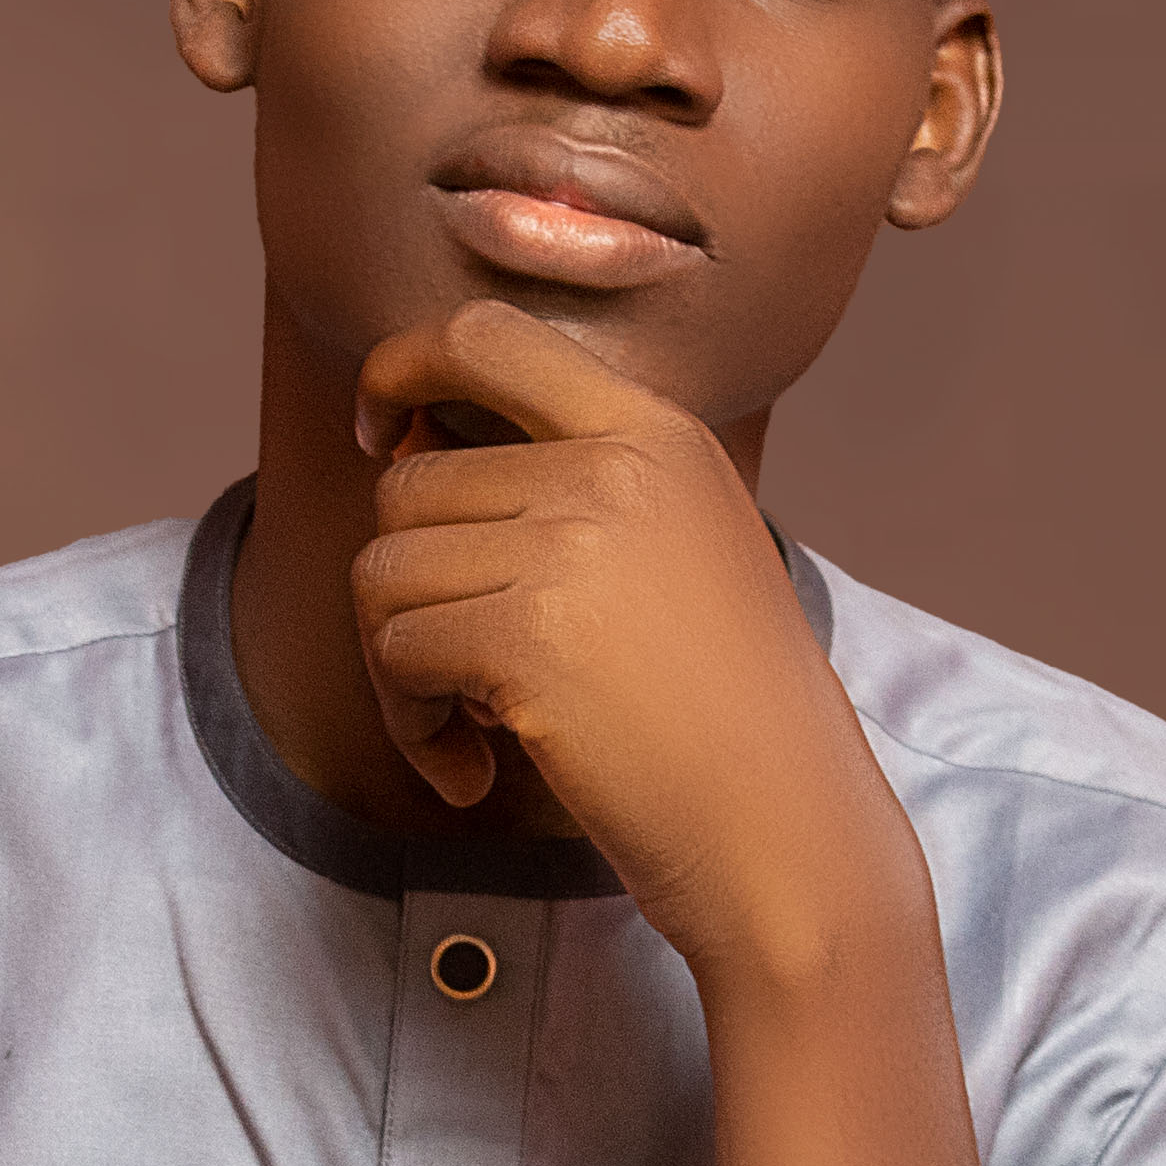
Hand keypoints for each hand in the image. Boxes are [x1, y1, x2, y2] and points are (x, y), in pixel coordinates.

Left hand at [348, 300, 917, 983]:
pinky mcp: (527, 634)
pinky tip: (472, 772)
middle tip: (455, 683)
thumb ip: (562, 489)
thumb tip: (398, 451)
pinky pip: (394, 653)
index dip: (402, 368)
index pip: (488, 335)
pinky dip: (409, 725)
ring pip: (383, 571)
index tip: (380, 436)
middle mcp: (614, 467)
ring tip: (467, 729)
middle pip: (410, 487)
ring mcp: (572, 545)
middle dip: (406, 592)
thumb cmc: (723, 719)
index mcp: (656, 431)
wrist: (786, 830)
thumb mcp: (676, 555)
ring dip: (399, 668)